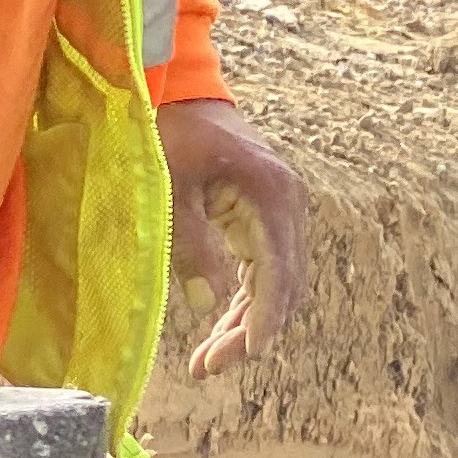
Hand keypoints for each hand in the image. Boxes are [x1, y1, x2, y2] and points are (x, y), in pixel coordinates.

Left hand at [157, 97, 311, 373]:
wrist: (181, 90)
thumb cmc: (170, 133)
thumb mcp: (170, 190)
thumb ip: (190, 246)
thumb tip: (206, 305)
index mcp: (271, 193)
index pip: (277, 272)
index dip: (263, 320)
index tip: (242, 356)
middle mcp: (288, 203)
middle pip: (284, 284)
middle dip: (251, 331)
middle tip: (207, 367)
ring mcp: (282, 209)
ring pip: (278, 282)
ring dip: (249, 321)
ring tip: (208, 358)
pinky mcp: (267, 214)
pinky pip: (266, 268)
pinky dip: (247, 301)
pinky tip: (221, 327)